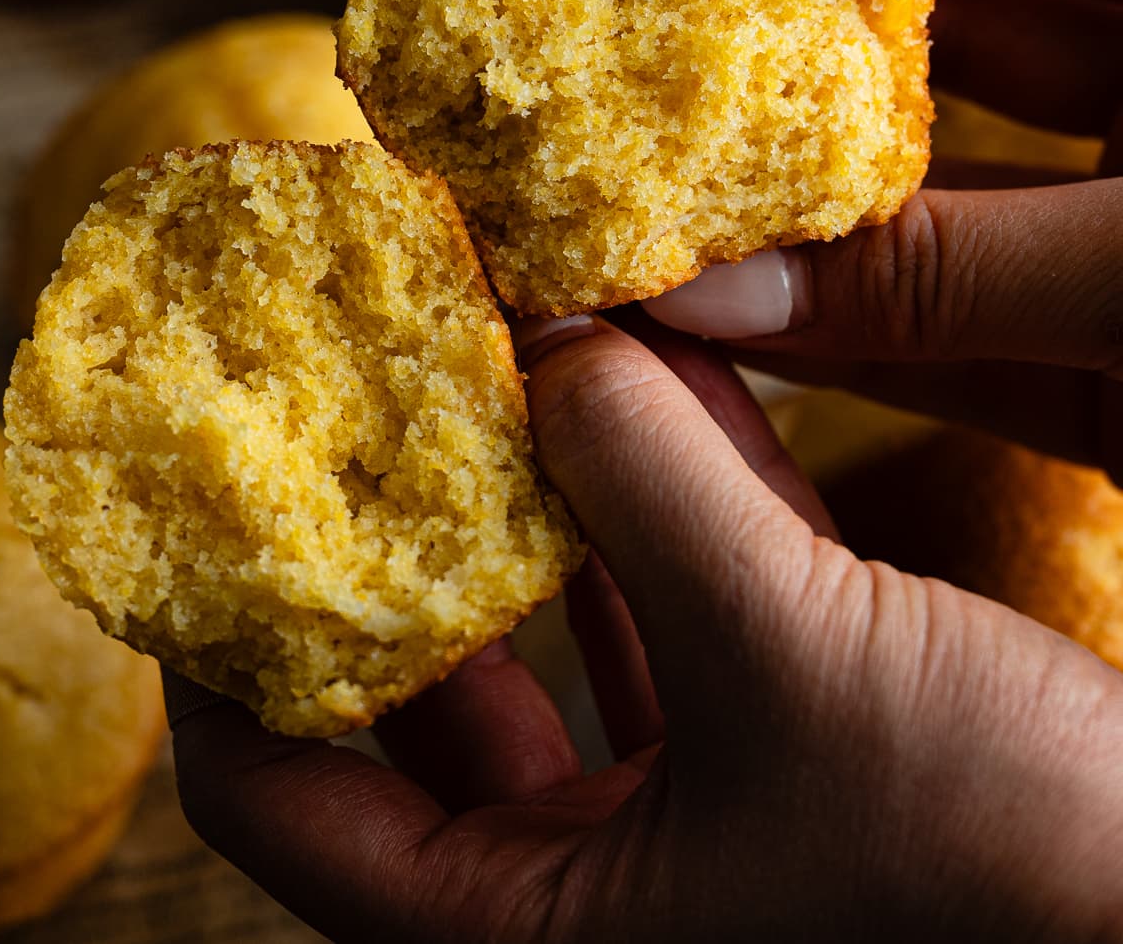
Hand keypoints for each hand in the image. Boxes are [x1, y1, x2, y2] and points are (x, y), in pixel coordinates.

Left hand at [167, 309, 1122, 941]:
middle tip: (363, 397)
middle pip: (411, 696)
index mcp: (524, 930)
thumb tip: (550, 340)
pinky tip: (652, 392)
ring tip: (502, 363)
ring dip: (537, 501)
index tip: (217, 497)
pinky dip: (658, 507)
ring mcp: (678, 813)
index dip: (218, 645)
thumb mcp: (800, 662)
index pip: (274, 795)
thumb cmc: (1005, 872)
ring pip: (553, 638)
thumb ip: (656, 489)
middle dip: (394, 541)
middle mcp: (580, 884)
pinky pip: (672, 611)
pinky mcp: (771, 746)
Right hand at [645, 0, 1122, 479]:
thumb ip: (956, 277)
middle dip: (796, 67)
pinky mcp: (1114, 362)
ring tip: (663, 227)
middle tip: (647, 89)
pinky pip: (965, 329)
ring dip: (811, 223)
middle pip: (943, 41)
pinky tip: (746, 347)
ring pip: (938, 200)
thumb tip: (715, 292)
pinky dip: (865, 340)